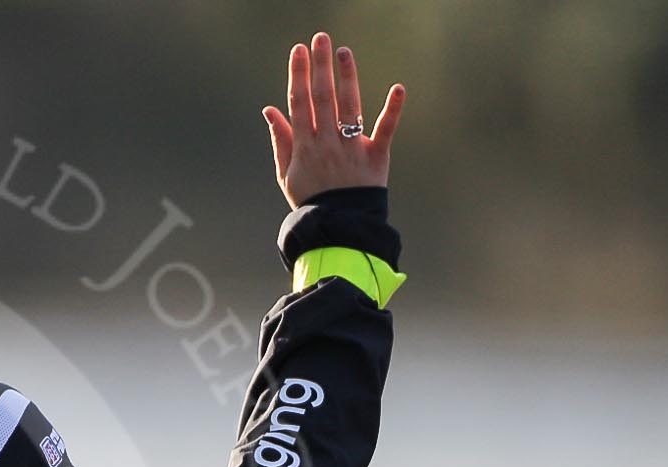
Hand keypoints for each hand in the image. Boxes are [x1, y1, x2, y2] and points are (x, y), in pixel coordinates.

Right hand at [263, 31, 404, 207]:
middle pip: (322, 98)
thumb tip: (269, 109)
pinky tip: (398, 88)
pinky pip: (385, 130)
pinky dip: (392, 109)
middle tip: (320, 38)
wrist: (337, 228)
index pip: (299, 103)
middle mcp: (327, 143)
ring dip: (347, 76)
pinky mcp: (376, 156)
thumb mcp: (286, 173)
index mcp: (304, 146)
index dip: (299, 75)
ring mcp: (352, 148)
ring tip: (343, 51)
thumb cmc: (311, 199)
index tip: (298, 51)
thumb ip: (280, 139)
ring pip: (349, 106)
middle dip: (320, 66)